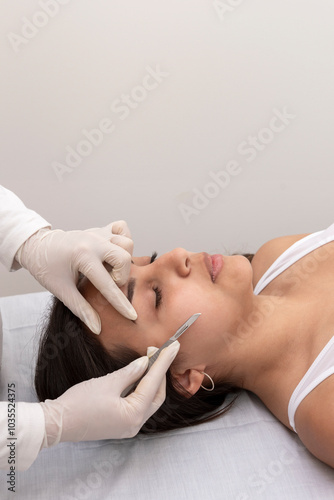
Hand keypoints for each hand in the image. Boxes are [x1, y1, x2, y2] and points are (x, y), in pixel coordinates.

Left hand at [15, 221, 135, 332]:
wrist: (36, 246)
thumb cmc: (46, 268)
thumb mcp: (62, 291)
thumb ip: (82, 309)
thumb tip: (98, 328)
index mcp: (83, 256)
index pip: (108, 284)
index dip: (120, 303)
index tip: (132, 316)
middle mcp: (94, 241)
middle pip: (125, 258)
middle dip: (121, 276)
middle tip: (108, 282)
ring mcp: (98, 233)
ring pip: (127, 243)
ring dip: (123, 259)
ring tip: (109, 269)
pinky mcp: (100, 229)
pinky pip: (122, 228)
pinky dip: (123, 240)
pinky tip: (113, 252)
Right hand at [40, 341, 179, 444]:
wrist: (57, 423)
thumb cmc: (79, 403)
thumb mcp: (108, 383)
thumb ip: (130, 372)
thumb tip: (145, 362)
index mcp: (134, 415)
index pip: (154, 383)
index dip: (164, 362)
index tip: (173, 346)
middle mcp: (135, 425)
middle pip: (157, 395)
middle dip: (160, 372)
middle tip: (158, 350)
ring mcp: (128, 427)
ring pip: (149, 400)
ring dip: (151, 380)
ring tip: (150, 359)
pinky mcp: (121, 424)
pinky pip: (138, 405)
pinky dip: (141, 389)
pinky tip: (139, 374)